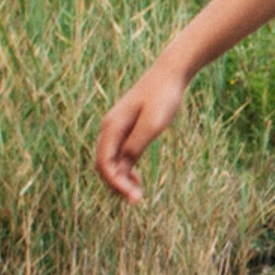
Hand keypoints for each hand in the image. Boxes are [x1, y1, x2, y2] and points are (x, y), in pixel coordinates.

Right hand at [93, 60, 187, 201]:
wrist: (170, 73)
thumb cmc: (163, 97)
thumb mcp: (152, 125)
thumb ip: (136, 146)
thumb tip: (124, 168)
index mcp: (112, 127)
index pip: (105, 163)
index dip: (116, 183)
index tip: (134, 198)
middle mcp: (110, 128)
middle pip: (104, 165)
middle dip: (117, 185)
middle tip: (137, 200)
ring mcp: (117, 128)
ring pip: (111, 162)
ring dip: (120, 180)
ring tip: (138, 194)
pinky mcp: (126, 128)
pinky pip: (119, 155)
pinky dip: (125, 170)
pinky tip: (138, 179)